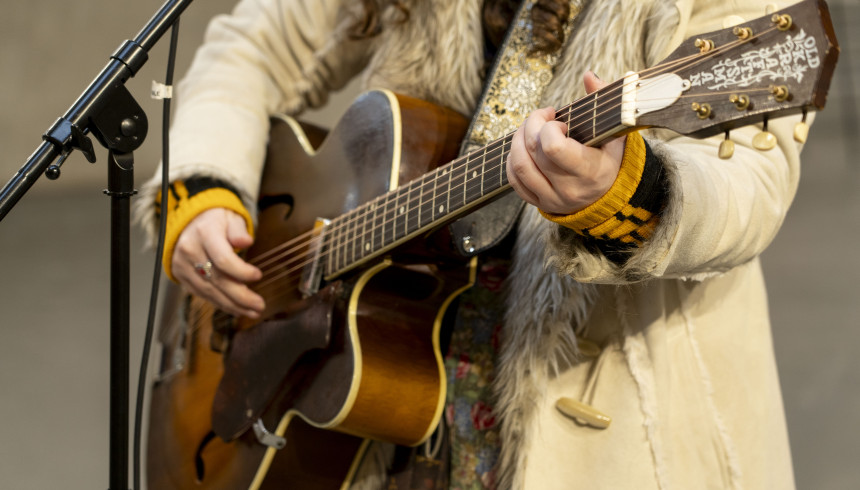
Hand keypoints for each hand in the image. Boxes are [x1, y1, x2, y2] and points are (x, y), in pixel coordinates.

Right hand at [171, 207, 264, 317]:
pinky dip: (220, 303)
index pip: (223, 259)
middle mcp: (190, 250)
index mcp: (204, 233)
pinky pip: (202, 294)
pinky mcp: (181, 276)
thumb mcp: (231, 217)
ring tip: (252, 312)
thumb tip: (246, 241)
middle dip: (241, 296)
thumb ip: (239, 230)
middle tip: (260, 305)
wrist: (190, 221)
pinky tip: (236, 309)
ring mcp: (183, 265)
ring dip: (233, 305)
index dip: (241, 271)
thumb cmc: (217, 219)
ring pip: (209, 291)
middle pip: (217, 279)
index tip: (258, 276)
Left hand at [506, 72, 625, 214]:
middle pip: (534, 151)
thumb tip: (589, 75)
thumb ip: (604, 100)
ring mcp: (552, 198)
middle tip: (542, 116)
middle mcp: (569, 189)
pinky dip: (512, 159)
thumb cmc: (610, 158)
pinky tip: (523, 147)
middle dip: (532, 124)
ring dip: (517, 140)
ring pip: (520, 166)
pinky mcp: (539, 203)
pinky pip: (514, 181)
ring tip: (529, 128)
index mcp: (590, 171)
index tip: (559, 120)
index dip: (549, 127)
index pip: (554, 148)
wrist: (609, 196)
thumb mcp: (615, 131)